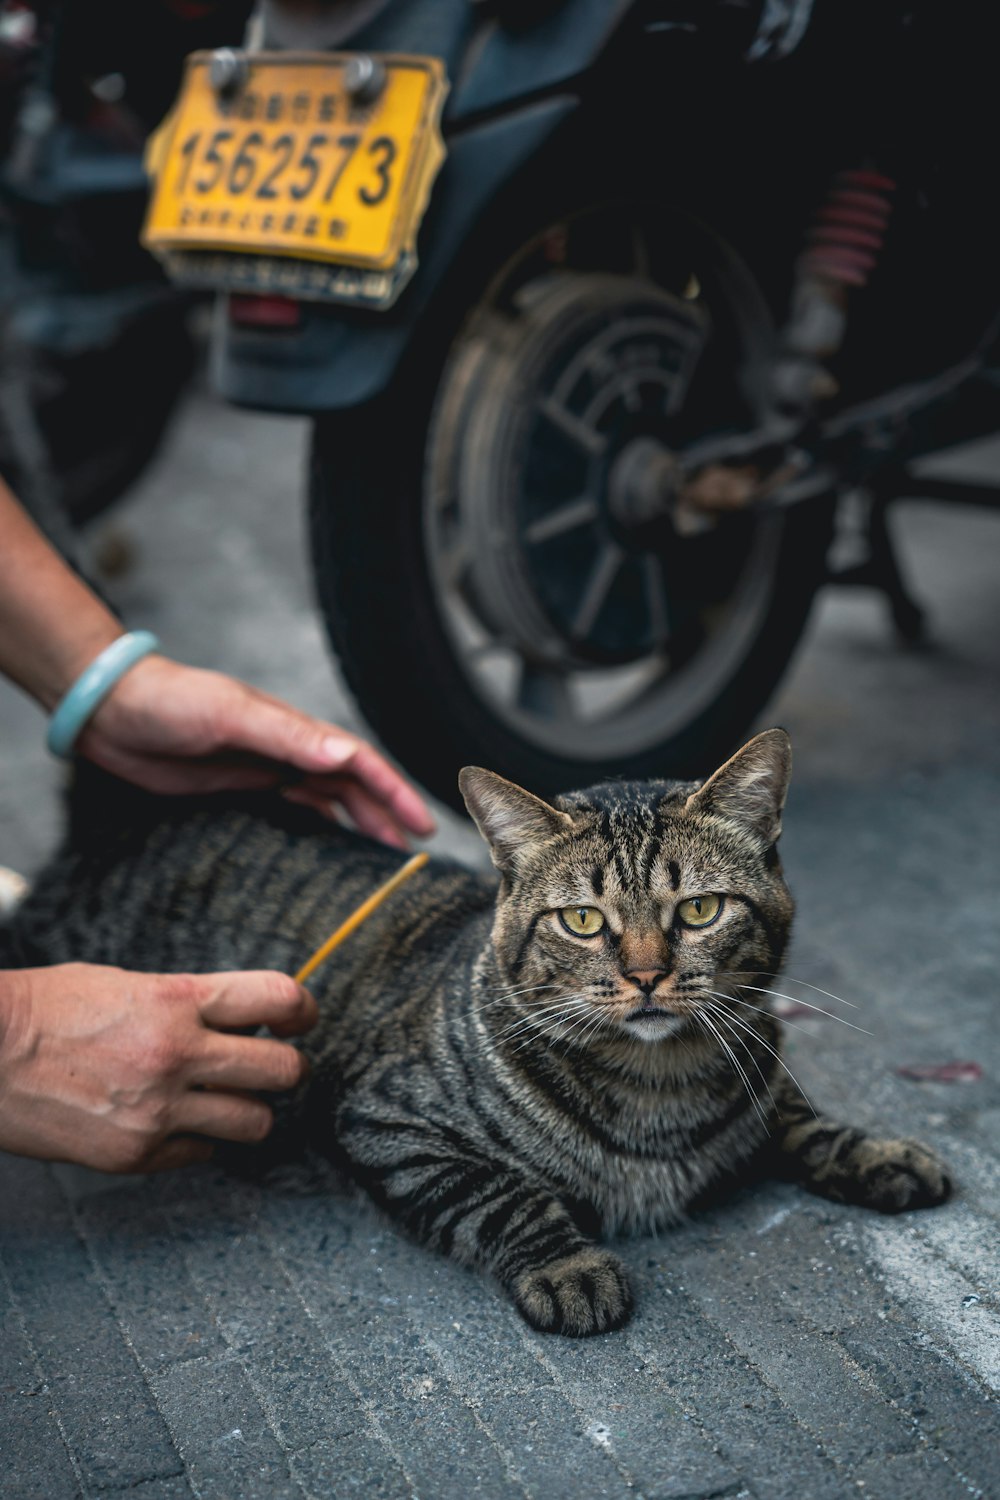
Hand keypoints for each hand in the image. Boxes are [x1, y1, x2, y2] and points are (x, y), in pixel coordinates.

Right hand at [0, 963, 317, 1172]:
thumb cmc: (49, 1009)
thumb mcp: (127, 985)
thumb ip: (186, 1003)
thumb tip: (241, 1020)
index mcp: (175, 999)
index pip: (276, 998)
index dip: (302, 1009)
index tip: (302, 1018)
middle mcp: (176, 1054)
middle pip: (284, 1070)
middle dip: (288, 1068)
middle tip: (274, 1066)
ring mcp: (157, 1110)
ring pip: (256, 1122)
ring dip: (250, 1111)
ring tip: (226, 1100)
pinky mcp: (135, 1154)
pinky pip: (201, 1153)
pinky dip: (196, 1140)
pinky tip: (171, 1122)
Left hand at [78, 655, 434, 848]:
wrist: (111, 710)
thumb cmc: (169, 701)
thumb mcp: (230, 715)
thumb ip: (287, 736)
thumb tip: (345, 756)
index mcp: (292, 730)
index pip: (359, 763)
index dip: (394, 792)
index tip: (422, 825)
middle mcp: (286, 749)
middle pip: (351, 785)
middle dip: (386, 814)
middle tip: (414, 851)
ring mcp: (265, 768)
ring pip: (327, 800)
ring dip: (357, 823)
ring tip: (383, 856)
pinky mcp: (240, 787)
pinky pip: (293, 810)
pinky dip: (318, 827)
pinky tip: (328, 848)